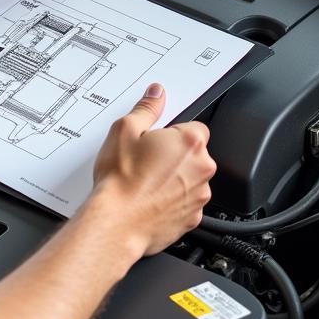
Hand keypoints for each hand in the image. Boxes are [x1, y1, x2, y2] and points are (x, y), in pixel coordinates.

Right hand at [91, 84, 214, 256]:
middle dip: (175, 155)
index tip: (157, 140)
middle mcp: (201, 169)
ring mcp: (199, 196)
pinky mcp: (192, 219)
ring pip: (190, 179)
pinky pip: (186, 203)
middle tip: (146, 160)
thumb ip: (147, 108)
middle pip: (194, 154)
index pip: (195, 127)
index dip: (173, 132)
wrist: (117, 223)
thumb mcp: (125, 130)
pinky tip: (151, 199)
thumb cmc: (120, 180)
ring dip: (175, 179)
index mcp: (190, 142)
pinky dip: (172, 201)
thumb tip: (156, 94)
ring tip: (146, 182)